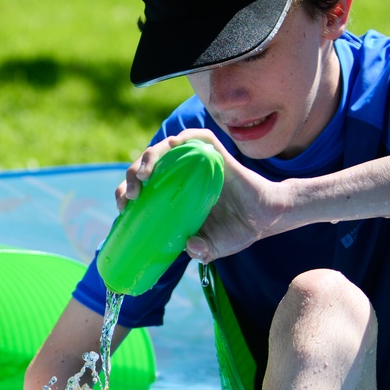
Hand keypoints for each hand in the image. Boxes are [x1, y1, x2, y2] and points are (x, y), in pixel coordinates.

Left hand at [115, 129, 287, 262]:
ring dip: (149, 157)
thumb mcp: (213, 247)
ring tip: (144, 175)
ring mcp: (197, 163)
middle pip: (148, 167)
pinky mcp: (215, 154)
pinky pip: (198, 138)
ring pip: (166, 149)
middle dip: (133, 176)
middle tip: (131, 194)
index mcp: (173, 196)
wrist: (265, 218)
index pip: (141, 188)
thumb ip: (202, 250)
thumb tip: (190, 247)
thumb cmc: (236, 231)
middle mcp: (181, 176)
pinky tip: (174, 144)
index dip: (126, 193)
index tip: (124, 206)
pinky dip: (184, 138)